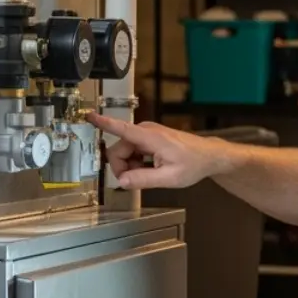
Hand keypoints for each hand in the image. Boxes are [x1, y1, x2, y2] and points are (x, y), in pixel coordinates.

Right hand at [86, 114, 227, 189]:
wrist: (208, 156)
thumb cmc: (194, 163)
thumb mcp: (169, 177)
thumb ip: (143, 179)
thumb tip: (122, 181)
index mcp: (150, 137)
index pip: (121, 128)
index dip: (103, 123)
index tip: (88, 116)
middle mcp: (146, 132)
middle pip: (118, 151)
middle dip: (122, 168)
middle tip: (138, 179)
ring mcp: (147, 134)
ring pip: (124, 153)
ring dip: (131, 166)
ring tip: (150, 173)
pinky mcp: (148, 139)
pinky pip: (133, 152)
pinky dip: (137, 163)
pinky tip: (151, 168)